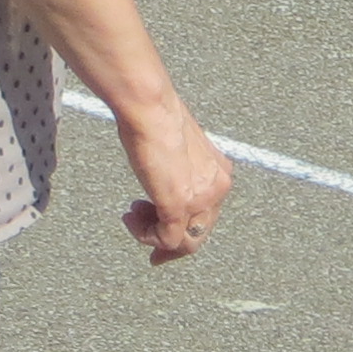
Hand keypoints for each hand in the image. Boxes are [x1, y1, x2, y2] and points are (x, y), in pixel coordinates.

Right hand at [114, 97, 235, 263]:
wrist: (152, 109)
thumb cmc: (157, 119)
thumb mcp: (176, 150)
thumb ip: (178, 171)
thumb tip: (164, 184)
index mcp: (219, 173)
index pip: (207, 214)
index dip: (184, 227)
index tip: (157, 227)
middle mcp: (217, 188)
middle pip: (199, 232)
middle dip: (170, 242)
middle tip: (142, 232)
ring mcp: (200, 198)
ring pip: (185, 242)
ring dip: (153, 235)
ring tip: (133, 216)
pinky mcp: (179, 205)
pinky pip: (167, 239)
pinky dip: (147, 236)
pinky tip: (133, 219)